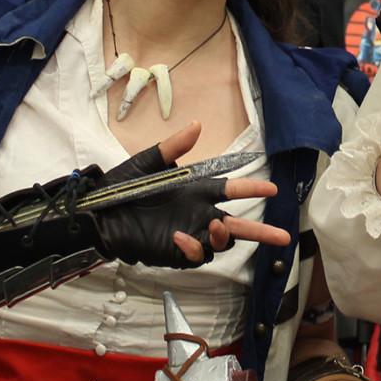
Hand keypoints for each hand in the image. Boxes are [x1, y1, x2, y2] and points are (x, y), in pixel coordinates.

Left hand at [91, 121, 291, 266]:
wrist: (98, 212)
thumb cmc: (123, 187)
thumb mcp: (149, 162)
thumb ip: (174, 147)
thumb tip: (197, 124)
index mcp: (196, 191)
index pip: (232, 191)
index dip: (252, 189)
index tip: (272, 188)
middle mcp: (198, 215)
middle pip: (237, 226)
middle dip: (260, 231)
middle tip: (283, 235)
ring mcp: (188, 234)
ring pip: (220, 244)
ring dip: (225, 237)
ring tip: (220, 226)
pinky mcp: (172, 252)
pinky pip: (193, 256)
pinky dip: (193, 248)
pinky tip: (183, 238)